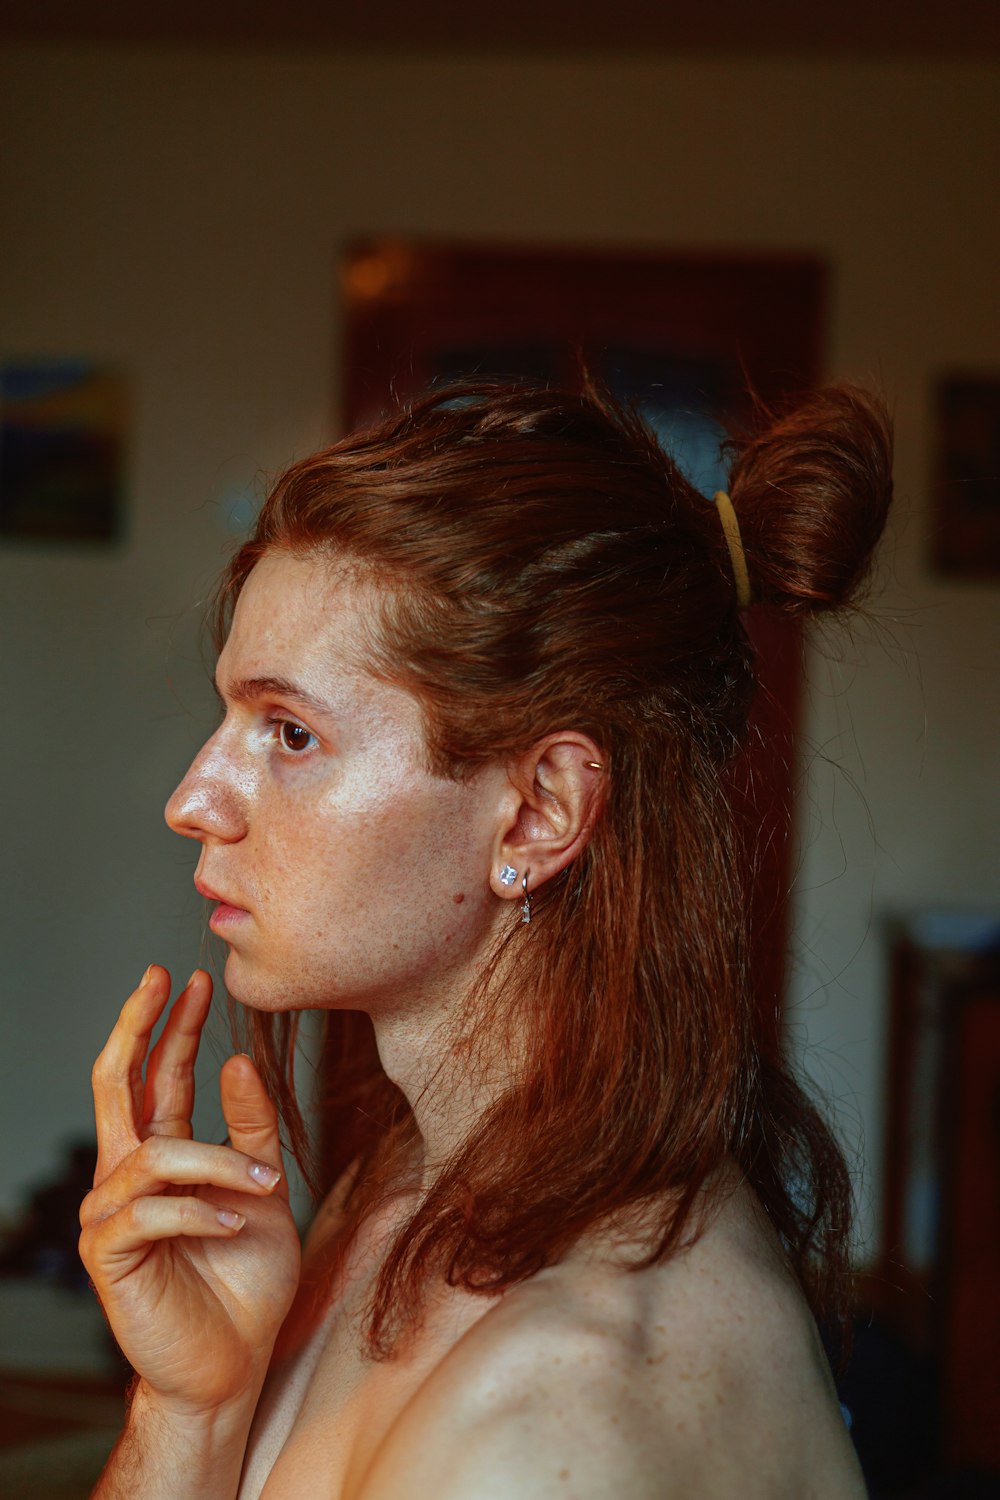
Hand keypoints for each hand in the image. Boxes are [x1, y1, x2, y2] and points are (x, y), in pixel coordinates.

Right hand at [79, 967, 300, 1420]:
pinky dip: (202, 1211)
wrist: (233, 1361)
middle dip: (138, 1027)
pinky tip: (234, 1224)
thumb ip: (250, 1131)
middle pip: (116, 1085)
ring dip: (219, 1165)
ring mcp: (112, 1214)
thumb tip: (238, 1061)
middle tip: (162, 980)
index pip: (156, 1076)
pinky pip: (152, 1209)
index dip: (170, 1026)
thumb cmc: (245, 1280)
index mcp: (161, 1156)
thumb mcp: (263, 1190)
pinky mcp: (109, 1255)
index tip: (192, 979)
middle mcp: (128, 1176)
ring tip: (265, 1190)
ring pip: (156, 1153)